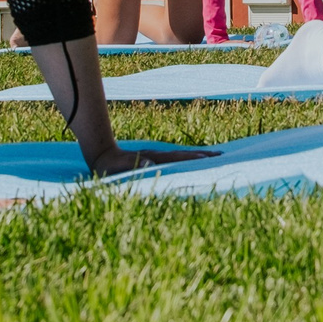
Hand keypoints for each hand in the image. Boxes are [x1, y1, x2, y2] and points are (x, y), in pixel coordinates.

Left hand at [92, 142, 217, 175]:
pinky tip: (193, 161)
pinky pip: (175, 159)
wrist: (100, 154)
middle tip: (222, 155)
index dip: (194, 157)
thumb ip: (133, 165)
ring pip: (181, 155)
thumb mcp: (118, 168)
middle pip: (185, 153)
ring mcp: (156, 156)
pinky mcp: (154, 159)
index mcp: (153, 157)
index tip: (210, 158)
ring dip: (197, 155)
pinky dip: (187, 159)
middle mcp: (157, 155)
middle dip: (203, 154)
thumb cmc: (109, 166)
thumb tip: (150, 164)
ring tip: (214, 156)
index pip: (178, 157)